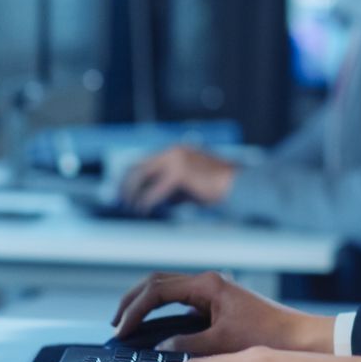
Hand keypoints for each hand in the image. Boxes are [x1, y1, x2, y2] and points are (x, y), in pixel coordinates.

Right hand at [111, 270, 333, 354]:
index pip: (156, 290)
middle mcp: (208, 282)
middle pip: (156, 282)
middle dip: (132, 301)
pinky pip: (180, 300)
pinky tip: (154, 327)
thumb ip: (187, 345)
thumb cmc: (270, 336)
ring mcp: (212, 291)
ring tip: (127, 323)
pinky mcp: (217, 303)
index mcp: (207, 284)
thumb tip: (160, 349)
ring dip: (145, 304)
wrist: (301, 338)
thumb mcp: (223, 344)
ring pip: (167, 289)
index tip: (122, 330)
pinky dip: (161, 311)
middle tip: (116, 322)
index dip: (134, 311)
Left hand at [119, 145, 236, 210]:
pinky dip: (146, 201)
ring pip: (142, 175)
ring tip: (132, 207)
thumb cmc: (219, 187)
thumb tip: (151, 200)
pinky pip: (155, 189)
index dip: (131, 177)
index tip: (124, 191)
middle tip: (121, 200)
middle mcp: (173, 152)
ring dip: (133, 193)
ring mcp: (176, 160)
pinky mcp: (180, 172)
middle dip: (126, 184)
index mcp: (176, 151)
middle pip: (138, 165)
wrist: (239, 184)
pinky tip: (143, 209)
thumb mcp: (190, 186)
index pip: (144, 161)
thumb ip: (172, 189)